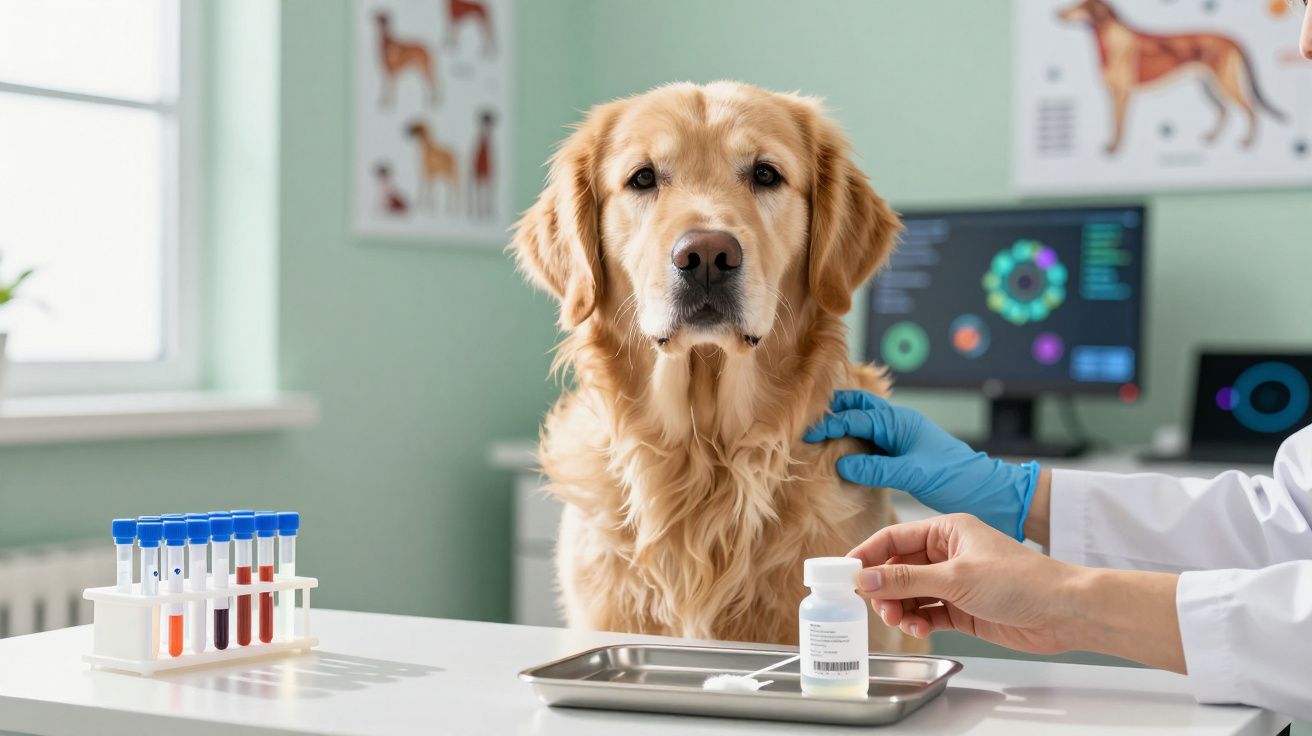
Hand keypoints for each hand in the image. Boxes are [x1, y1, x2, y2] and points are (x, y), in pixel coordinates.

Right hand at [804, 390, 1038, 539]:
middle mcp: (900, 425)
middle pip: (859, 407)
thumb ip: (876, 468)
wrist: (990, 491)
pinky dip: (856, 442)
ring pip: (866, 422)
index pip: (856, 417)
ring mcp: (902, 438)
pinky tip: (845, 454)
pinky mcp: (905, 454)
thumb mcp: (913, 474)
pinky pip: (874, 442)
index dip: (829, 424)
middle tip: (810, 422)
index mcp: (900, 423)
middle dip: (835, 410)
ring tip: (822, 433)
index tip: (806, 435)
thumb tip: (841, 462)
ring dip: (845, 424)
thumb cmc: (956, 478)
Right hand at [849, 514, 1184, 672]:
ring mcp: (955, 582)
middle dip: (884, 587)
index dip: (868, 554)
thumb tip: (866, 578)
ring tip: (902, 621)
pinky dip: (918, 621)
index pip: (894, 537)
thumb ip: (907, 579)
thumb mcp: (956, 577)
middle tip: (875, 605)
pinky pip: (927, 613)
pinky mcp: (963, 609)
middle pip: (898, 568)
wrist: (1064, 612)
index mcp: (948, 530)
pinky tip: (920, 628)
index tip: (845, 573)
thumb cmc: (1022, 580)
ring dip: (900, 608)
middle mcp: (948, 554)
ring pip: (910, 594)